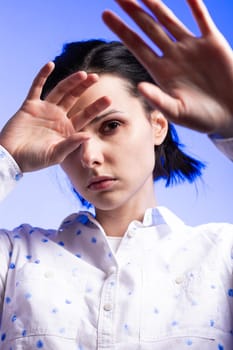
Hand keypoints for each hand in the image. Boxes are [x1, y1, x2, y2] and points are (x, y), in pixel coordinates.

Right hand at [0, 63, 110, 171]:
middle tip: (96, 77)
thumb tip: (89, 136)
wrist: (11, 158)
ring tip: (82, 74)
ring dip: (70, 81)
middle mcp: (58, 117)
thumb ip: (71, 144)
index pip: (85, 115)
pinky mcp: (30, 105)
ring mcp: (44, 110)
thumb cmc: (34, 160)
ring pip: (60, 91)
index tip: (109, 99)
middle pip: (74, 98)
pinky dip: (42, 76)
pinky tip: (50, 65)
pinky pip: (37, 87)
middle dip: (85, 88)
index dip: (96, 107)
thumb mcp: (56, 154)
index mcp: (67, 129)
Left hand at [103, 0, 232, 136]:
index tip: (105, 14)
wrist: (229, 114)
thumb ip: (158, 99)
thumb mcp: (177, 112)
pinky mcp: (212, 42)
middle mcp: (173, 56)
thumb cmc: (202, 118)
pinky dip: (195, 5)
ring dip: (156, 4)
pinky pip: (202, 19)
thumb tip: (139, 87)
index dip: (121, 30)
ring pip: (170, 20)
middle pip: (149, 29)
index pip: (137, 46)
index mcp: (161, 72)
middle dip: (133, 12)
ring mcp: (191, 48)